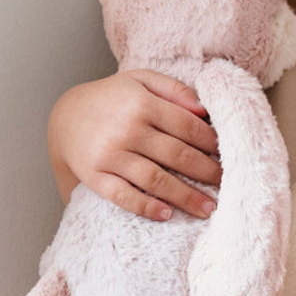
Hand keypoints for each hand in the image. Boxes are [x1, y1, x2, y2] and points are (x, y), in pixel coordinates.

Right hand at [48, 70, 222, 220]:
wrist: (65, 117)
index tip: (230, 158)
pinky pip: (123, 196)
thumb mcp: (140, 80)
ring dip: (185, 197)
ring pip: (155, 179)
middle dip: (207, 173)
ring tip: (208, 209)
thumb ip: (173, 89)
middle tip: (229, 187)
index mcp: (142, 103)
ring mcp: (110, 154)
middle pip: (178, 155)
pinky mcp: (95, 176)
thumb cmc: (111, 99)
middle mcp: (127, 128)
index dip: (213, 145)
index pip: (188, 127)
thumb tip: (205, 110)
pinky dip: (145, 207)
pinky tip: (166, 215)